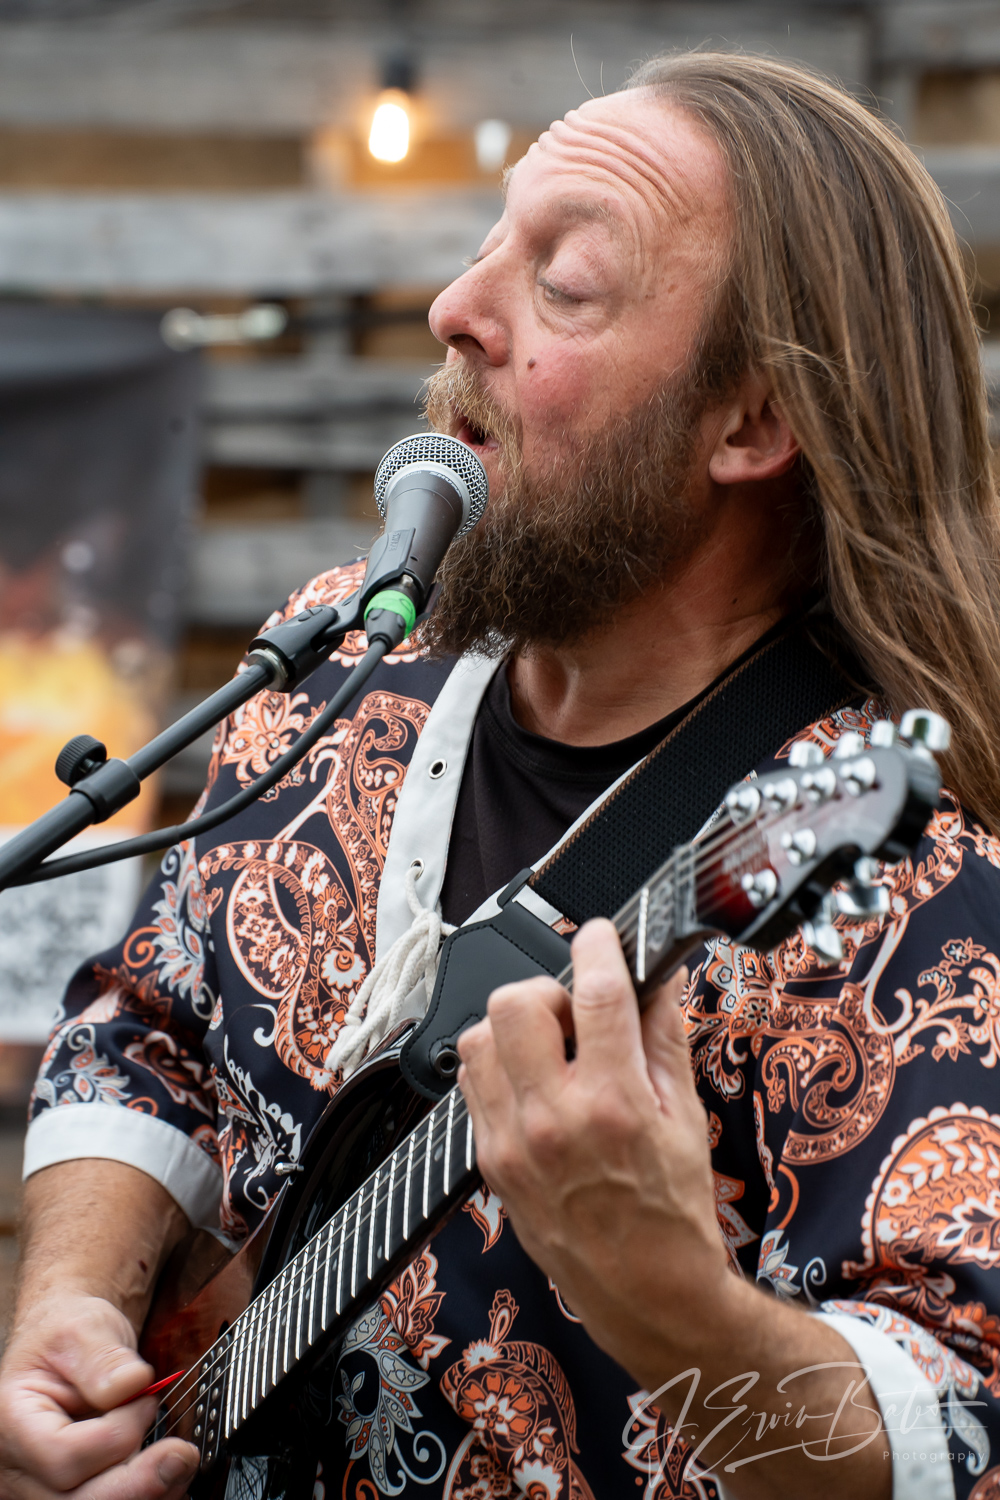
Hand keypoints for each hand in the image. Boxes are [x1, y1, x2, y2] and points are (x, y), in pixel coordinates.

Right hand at [0, 1292, 198, 1499]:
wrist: (68, 1350)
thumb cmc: (69, 1339)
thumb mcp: (83, 1328)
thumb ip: (104, 1358)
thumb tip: (132, 1383)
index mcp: (12, 1422)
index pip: (64, 1456)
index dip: (117, 1435)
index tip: (146, 1398)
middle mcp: (19, 1469)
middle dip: (137, 1484)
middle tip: (181, 1455)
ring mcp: (41, 1490)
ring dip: (146, 1493)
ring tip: (179, 1461)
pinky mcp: (71, 1495)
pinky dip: (145, 1495)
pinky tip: (168, 1475)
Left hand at [457, 916, 729, 1385]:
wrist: (644, 1289)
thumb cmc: (671, 1209)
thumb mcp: (685, 1115)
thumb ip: (664, 1035)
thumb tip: (658, 976)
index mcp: (613, 1104)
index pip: (595, 993)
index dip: (598, 947)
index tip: (601, 935)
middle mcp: (553, 1120)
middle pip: (515, 1003)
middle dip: (547, 989)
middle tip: (574, 1014)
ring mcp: (512, 1141)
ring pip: (479, 1038)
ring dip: (513, 1027)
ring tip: (551, 1050)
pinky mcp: (488, 1160)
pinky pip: (470, 1083)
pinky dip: (498, 1066)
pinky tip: (533, 1083)